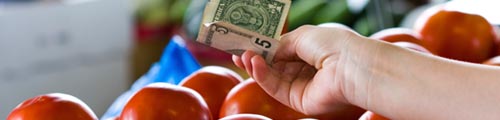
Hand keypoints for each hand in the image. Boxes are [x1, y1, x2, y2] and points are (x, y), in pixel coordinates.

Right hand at [233, 24, 369, 115]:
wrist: (351, 66)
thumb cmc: (332, 45)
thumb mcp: (301, 36)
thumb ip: (279, 44)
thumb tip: (264, 50)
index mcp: (309, 52)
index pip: (280, 51)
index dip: (262, 48)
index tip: (244, 43)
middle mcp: (305, 70)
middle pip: (273, 66)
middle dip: (254, 59)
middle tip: (236, 52)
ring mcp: (301, 86)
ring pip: (271, 78)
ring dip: (255, 67)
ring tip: (244, 57)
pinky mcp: (298, 100)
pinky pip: (275, 88)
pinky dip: (262, 77)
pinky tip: (254, 65)